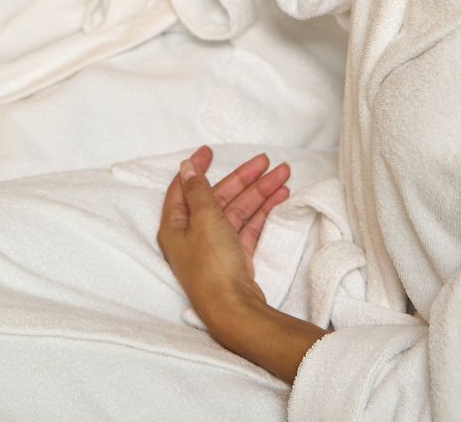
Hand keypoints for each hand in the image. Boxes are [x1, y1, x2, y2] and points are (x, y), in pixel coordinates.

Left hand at [157, 145, 290, 327]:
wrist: (233, 310)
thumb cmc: (212, 264)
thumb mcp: (204, 219)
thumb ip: (198, 190)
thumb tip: (186, 167)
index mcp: (176, 225)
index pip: (184, 188)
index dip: (197, 167)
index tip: (211, 151)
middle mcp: (193, 235)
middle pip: (218, 197)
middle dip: (243, 178)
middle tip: (266, 160)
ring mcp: (215, 247)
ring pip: (238, 210)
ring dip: (260, 192)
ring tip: (284, 174)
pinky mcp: (235, 258)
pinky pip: (249, 227)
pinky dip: (263, 212)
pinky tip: (280, 197)